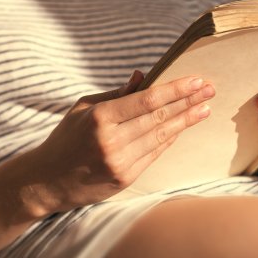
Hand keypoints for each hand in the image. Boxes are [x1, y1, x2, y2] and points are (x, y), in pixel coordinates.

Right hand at [27, 71, 214, 212]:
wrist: (47, 181)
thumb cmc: (66, 138)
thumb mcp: (84, 108)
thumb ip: (115, 93)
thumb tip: (144, 76)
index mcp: (100, 117)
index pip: (148, 100)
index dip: (176, 90)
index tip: (197, 81)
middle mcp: (112, 140)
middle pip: (160, 118)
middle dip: (188, 102)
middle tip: (210, 90)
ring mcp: (120, 162)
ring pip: (161, 137)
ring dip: (186, 121)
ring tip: (205, 109)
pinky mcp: (125, 179)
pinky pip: (154, 154)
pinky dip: (170, 139)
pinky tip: (182, 128)